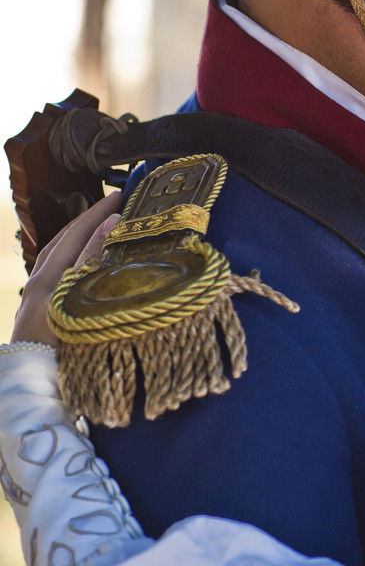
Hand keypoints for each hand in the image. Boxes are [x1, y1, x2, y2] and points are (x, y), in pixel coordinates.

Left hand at [12, 192, 123, 345]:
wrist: (30, 382)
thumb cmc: (59, 344)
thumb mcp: (79, 297)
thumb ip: (93, 259)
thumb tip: (111, 220)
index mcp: (47, 277)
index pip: (76, 234)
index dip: (98, 213)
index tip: (121, 194)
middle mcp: (37, 283)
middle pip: (61, 241)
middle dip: (87, 220)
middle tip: (111, 204)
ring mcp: (34, 298)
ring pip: (54, 257)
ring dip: (76, 238)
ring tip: (96, 227)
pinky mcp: (37, 311)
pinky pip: (53, 272)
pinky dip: (70, 257)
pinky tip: (81, 264)